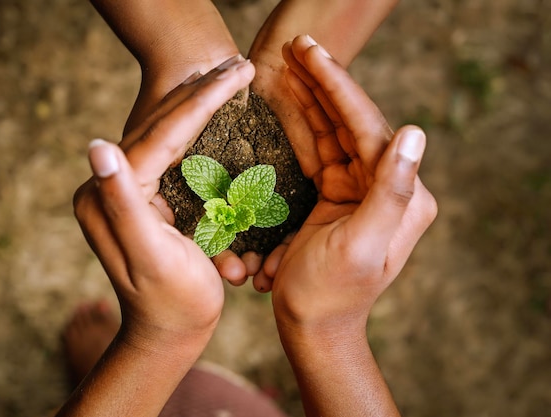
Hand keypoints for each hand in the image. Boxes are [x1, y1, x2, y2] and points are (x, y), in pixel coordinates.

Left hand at [73, 57, 254, 345]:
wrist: (167, 332)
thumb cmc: (172, 302)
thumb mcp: (150, 255)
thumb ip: (121, 202)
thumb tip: (96, 146)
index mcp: (108, 195)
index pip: (161, 135)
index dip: (202, 102)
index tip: (239, 72)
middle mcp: (108, 185)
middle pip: (160, 127)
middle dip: (202, 93)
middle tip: (239, 64)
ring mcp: (123, 189)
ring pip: (165, 133)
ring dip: (198, 103)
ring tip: (229, 76)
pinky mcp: (140, 196)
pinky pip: (170, 152)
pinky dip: (194, 127)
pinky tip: (213, 108)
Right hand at [255, 36, 436, 326]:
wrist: (314, 326)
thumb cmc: (332, 294)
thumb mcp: (363, 247)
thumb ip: (391, 192)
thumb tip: (415, 134)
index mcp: (401, 196)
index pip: (369, 128)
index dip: (339, 88)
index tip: (312, 53)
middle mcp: (387, 187)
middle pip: (352, 123)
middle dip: (325, 83)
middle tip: (298, 46)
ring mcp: (361, 189)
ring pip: (335, 131)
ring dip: (314, 96)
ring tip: (292, 62)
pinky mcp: (337, 194)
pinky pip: (321, 149)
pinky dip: (305, 122)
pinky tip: (292, 98)